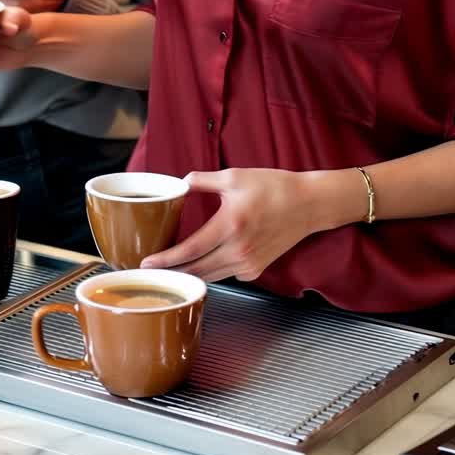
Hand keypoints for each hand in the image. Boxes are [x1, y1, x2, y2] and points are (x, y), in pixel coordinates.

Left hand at [141, 168, 319, 282]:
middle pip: (196, 270)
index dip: (165, 259)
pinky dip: (210, 272)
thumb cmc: (273, 187)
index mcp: (230, 224)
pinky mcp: (256, 269)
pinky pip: (225, 275)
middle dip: (171, 272)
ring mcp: (248, 263)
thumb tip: (181, 182)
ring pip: (210, 277)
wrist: (307, 204)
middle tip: (150, 270)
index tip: (147, 263)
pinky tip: (199, 264)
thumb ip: (203, 180)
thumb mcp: (234, 176)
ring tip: (168, 269)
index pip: (190, 250)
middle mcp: (238, 249)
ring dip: (189, 274)